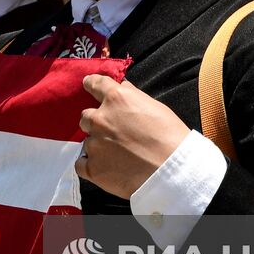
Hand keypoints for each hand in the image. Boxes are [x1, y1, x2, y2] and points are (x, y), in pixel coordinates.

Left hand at [75, 75, 190, 198]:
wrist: (172, 170)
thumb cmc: (170, 136)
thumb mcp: (155, 107)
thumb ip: (133, 96)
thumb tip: (123, 88)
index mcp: (116, 99)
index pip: (95, 84)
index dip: (91, 84)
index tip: (88, 85)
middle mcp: (100, 119)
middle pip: (86, 116)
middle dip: (96, 123)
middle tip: (111, 132)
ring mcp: (94, 144)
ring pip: (87, 142)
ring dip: (98, 146)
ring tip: (117, 156)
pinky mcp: (92, 168)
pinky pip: (81, 164)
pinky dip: (90, 166)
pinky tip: (106, 169)